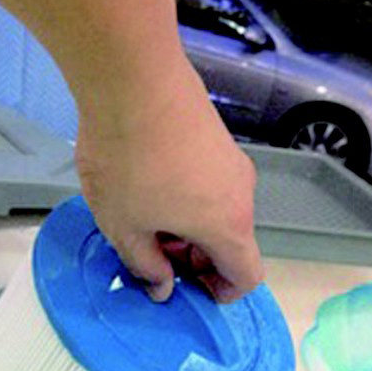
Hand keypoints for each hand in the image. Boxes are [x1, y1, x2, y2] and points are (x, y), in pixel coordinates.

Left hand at [75, 53, 263, 303]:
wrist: (131, 77)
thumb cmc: (127, 162)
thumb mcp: (123, 228)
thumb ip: (145, 266)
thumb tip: (162, 287)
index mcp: (228, 226)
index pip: (247, 276)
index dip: (221, 292)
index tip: (185, 286)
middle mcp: (242, 193)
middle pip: (230, 242)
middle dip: (193, 257)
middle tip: (147, 250)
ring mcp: (232, 160)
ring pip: (217, 210)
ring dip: (186, 225)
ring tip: (138, 212)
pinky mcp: (216, 135)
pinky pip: (208, 181)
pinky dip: (185, 195)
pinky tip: (143, 180)